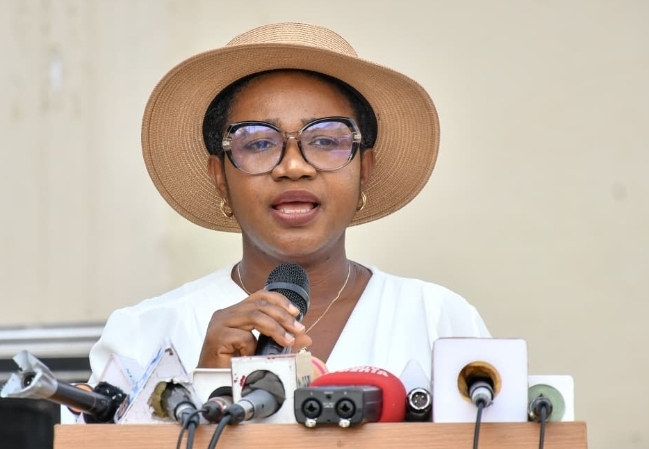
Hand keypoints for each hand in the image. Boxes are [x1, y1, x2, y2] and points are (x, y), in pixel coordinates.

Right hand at [197, 290, 311, 367]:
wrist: (211, 383)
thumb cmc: (233, 365)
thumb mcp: (263, 349)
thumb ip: (282, 341)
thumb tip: (306, 338)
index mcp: (235, 312)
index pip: (259, 296)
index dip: (280, 301)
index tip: (296, 313)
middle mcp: (225, 313)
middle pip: (259, 304)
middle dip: (283, 316)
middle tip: (298, 329)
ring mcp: (219, 323)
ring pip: (254, 316)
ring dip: (275, 328)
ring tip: (287, 340)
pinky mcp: (216, 336)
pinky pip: (243, 336)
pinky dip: (253, 346)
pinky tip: (251, 356)